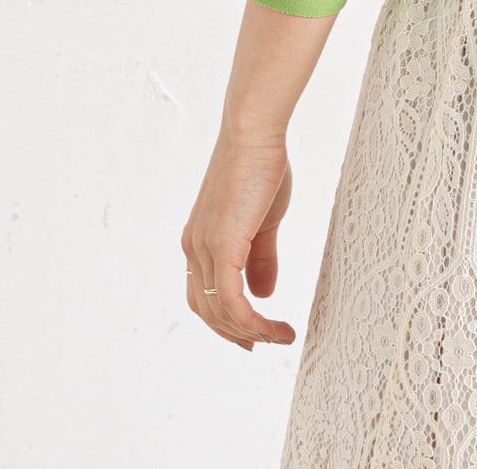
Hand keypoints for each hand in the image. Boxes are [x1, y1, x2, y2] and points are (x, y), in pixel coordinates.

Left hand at [180, 130, 297, 350]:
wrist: (254, 132)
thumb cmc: (260, 165)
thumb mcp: (263, 219)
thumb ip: (260, 257)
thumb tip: (264, 294)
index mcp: (200, 241)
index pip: (204, 295)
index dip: (226, 321)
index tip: (253, 334)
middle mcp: (194, 249)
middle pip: (207, 311)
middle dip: (236, 334)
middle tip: (266, 344)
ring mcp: (204, 248)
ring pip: (220, 311)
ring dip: (251, 332)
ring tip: (281, 337)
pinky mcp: (221, 246)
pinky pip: (232, 299)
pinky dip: (252, 321)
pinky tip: (274, 327)